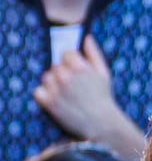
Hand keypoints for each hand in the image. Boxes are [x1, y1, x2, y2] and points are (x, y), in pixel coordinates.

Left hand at [34, 37, 130, 156]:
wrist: (100, 123)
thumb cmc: (103, 97)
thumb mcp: (104, 73)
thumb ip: (94, 54)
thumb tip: (86, 37)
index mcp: (80, 67)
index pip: (66, 53)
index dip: (72, 61)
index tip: (78, 71)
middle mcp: (65, 77)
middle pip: (55, 66)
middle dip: (63, 73)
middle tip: (74, 86)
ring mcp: (55, 89)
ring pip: (47, 77)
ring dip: (54, 83)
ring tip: (67, 94)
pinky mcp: (47, 102)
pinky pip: (38, 91)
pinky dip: (45, 95)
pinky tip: (57, 99)